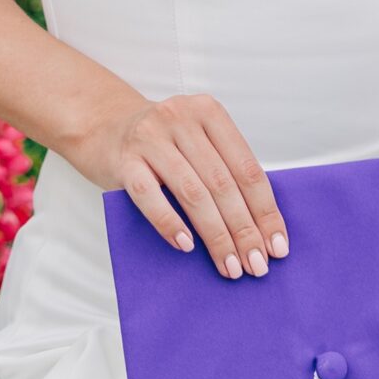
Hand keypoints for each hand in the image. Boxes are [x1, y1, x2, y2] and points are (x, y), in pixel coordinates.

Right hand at [64, 91, 289, 280]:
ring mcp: (150, 138)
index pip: (247, 169)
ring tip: (230, 265)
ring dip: (215, 235)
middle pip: (223, 184)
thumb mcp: (195, 141)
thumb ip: (223, 169)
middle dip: (244, 229)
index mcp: (209, 112)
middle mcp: (181, 119)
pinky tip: (187, 246)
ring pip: (193, 192)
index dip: (265, 210)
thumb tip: (260, 228)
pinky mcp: (124, 160)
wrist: (101, 126)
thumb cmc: (159, 143)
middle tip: (256, 265)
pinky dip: (171, 223)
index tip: (277, 245)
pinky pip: (150, 196)